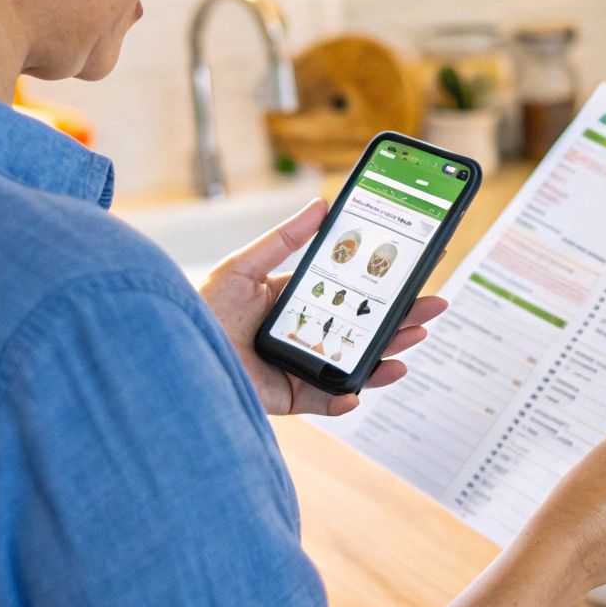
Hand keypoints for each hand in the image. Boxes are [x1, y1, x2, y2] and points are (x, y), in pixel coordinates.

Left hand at [198, 197, 447, 416]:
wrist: (172, 352)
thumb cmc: (202, 308)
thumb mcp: (244, 265)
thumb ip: (283, 239)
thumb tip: (320, 205)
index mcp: (298, 301)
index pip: (352, 293)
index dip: (384, 287)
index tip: (415, 274)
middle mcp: (306, 334)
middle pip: (364, 329)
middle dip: (401, 320)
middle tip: (433, 307)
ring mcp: (301, 367)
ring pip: (355, 364)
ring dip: (387, 356)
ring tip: (411, 343)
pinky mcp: (289, 398)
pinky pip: (324, 401)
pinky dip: (343, 399)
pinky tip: (358, 391)